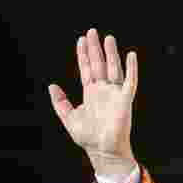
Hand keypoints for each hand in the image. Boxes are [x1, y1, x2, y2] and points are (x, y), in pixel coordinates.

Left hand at [48, 28, 138, 181]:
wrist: (102, 151)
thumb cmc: (88, 137)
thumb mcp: (68, 118)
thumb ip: (60, 102)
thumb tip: (52, 85)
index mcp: (90, 93)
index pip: (86, 69)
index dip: (83, 55)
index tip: (81, 40)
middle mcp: (103, 90)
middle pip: (98, 64)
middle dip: (95, 49)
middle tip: (92, 31)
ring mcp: (114, 94)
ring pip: (112, 69)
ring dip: (110, 54)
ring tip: (108, 38)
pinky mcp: (124, 100)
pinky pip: (129, 81)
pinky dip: (130, 69)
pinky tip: (130, 55)